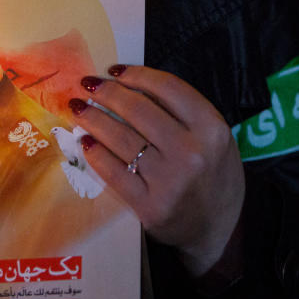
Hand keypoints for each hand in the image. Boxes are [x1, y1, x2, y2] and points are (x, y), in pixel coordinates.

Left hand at [69, 65, 243, 275]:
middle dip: (107, 93)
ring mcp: (170, 181)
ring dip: (92, 119)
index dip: (136, 74)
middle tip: (87, 85)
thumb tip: (129, 84)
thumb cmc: (212, 174)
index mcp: (211, 128)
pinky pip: (113, 172)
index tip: (115, 70)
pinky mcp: (150, 206)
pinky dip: (95, 153)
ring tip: (79, 109)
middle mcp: (192, 152)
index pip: (167, 88)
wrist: (218, 228)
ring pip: (120, 138)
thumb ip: (181, 112)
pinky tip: (85, 141)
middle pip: (138, 110)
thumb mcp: (212, 137)